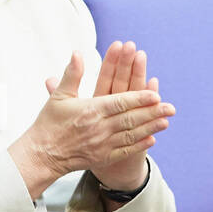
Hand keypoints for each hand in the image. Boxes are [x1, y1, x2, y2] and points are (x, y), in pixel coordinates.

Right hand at [8, 46, 173, 200]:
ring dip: (151, 128)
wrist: (41, 155)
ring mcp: (102, 145)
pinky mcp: (102, 158)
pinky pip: (124, 150)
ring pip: (131, 135)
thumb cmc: (49, 124)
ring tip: (166, 121)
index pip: (120, 102)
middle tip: (171, 107)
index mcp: (90, 110)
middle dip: (153, 112)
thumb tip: (78, 53)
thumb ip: (72, 74)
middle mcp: (99, 128)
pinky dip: (139, 145)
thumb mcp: (59, 96)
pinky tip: (151, 139)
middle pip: (131, 119)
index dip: (140, 98)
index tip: (156, 94)